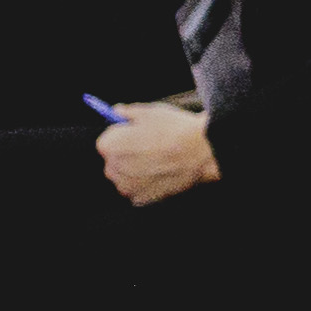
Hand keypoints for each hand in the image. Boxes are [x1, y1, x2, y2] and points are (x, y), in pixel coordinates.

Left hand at [97, 103, 217, 205]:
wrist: (203, 151)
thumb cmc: (175, 129)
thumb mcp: (149, 112)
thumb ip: (127, 112)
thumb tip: (117, 111)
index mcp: (108, 146)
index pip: (108, 140)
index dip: (124, 136)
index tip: (138, 134)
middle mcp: (112, 169)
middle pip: (115, 160)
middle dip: (128, 155)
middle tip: (152, 147)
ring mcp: (127, 186)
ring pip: (127, 177)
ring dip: (137, 171)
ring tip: (161, 161)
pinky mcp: (142, 199)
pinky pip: (139, 191)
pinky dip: (148, 184)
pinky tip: (164, 173)